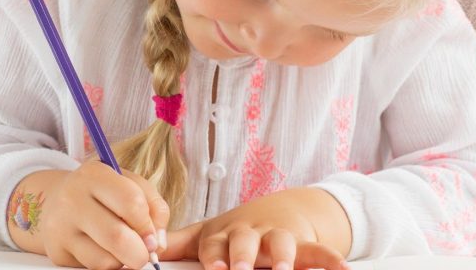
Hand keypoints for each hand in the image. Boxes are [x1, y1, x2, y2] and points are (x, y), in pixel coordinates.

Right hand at [39, 160, 168, 269]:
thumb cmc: (103, 193)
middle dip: (141, 252)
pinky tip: (104, 250)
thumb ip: (153, 207)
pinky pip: (93, 268)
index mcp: (94, 174)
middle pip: (117, 236)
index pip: (131, 202)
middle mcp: (72, 198)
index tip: (153, 235)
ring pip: (106, 260)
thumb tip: (157, 245)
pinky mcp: (57, 251)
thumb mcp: (130, 185)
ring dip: (123, 259)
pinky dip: (108, 264)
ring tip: (121, 246)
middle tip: (146, 252)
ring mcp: (60, 226)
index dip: (149, 225)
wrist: (58, 202)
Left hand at [160, 188, 351, 269]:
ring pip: (283, 243)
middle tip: (240, 269)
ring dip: (284, 256)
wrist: (279, 211)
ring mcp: (278, 238)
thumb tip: (143, 249)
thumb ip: (176, 243)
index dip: (214, 255)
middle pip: (247, 243)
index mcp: (224, 235)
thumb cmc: (236, 231)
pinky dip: (332, 260)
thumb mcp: (207, 234)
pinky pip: (320, 251)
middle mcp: (251, 235)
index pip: (215, 245)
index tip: (213, 267)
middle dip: (244, 256)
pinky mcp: (304, 244)